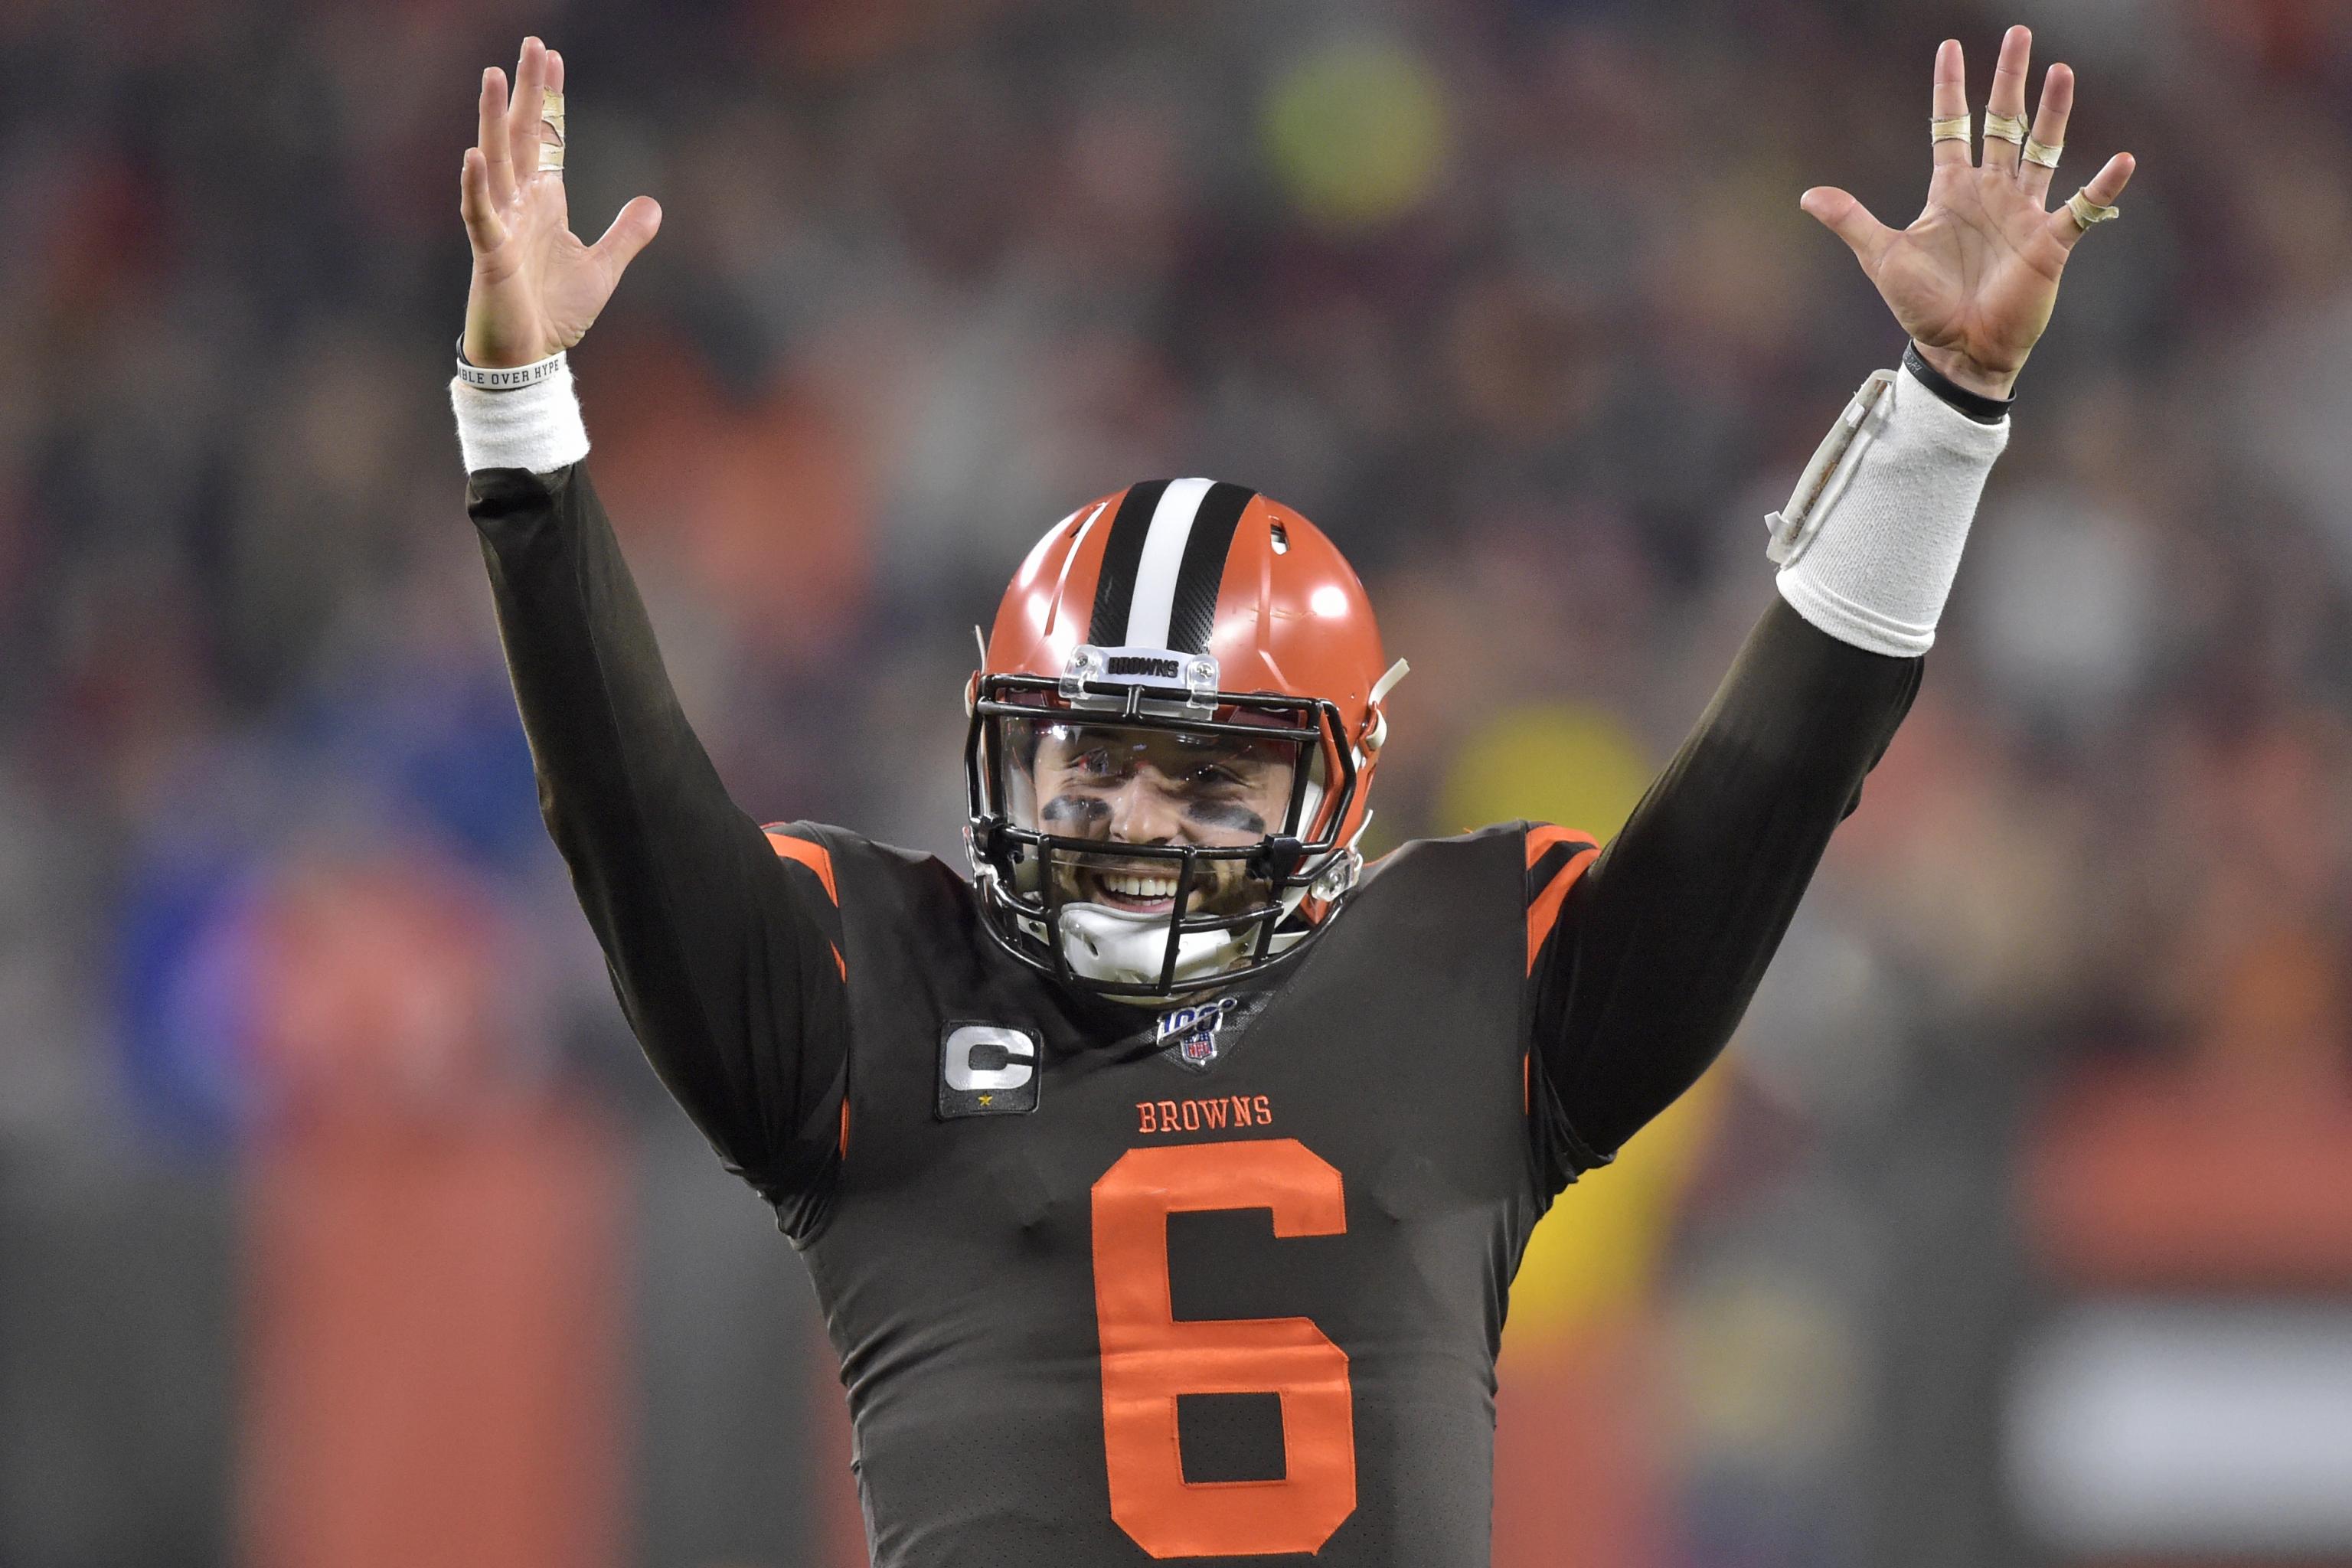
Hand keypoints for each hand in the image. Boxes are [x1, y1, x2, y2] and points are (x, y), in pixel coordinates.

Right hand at [460, 37, 660, 368]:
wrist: (531, 357)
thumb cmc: (556, 314)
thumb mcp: (603, 270)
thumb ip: (625, 236)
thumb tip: (652, 204)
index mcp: (546, 202)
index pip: (548, 139)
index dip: (551, 101)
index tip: (553, 60)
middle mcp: (520, 203)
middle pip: (522, 135)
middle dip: (526, 91)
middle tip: (531, 44)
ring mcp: (502, 224)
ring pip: (496, 160)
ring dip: (494, 119)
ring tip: (494, 76)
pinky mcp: (489, 252)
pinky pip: (479, 212)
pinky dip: (475, 185)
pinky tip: (474, 154)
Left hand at [1799, 25, 2135, 399]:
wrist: (1958, 351)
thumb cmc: (1923, 307)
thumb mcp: (1882, 257)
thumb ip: (1851, 221)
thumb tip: (1807, 196)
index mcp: (1952, 189)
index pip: (1950, 126)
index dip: (1950, 89)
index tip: (1950, 47)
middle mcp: (1991, 192)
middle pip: (2003, 123)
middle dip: (2008, 80)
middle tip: (2018, 34)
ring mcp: (2023, 212)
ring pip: (2042, 149)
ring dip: (2053, 112)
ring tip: (2061, 70)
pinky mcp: (2050, 241)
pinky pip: (2082, 208)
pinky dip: (2102, 187)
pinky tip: (2122, 160)